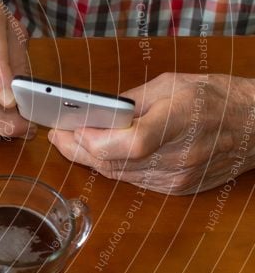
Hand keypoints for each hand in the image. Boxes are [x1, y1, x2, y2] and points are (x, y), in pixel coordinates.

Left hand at [48, 73, 254, 194]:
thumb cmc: (214, 97)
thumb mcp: (171, 84)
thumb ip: (129, 102)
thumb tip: (91, 112)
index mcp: (179, 121)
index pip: (129, 143)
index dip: (93, 139)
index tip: (67, 127)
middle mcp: (179, 156)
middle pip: (115, 162)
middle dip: (77, 149)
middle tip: (57, 134)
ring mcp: (178, 177)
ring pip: (119, 175)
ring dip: (90, 160)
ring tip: (70, 142)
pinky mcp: (176, 189)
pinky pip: (133, 181)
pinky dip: (113, 167)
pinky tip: (100, 154)